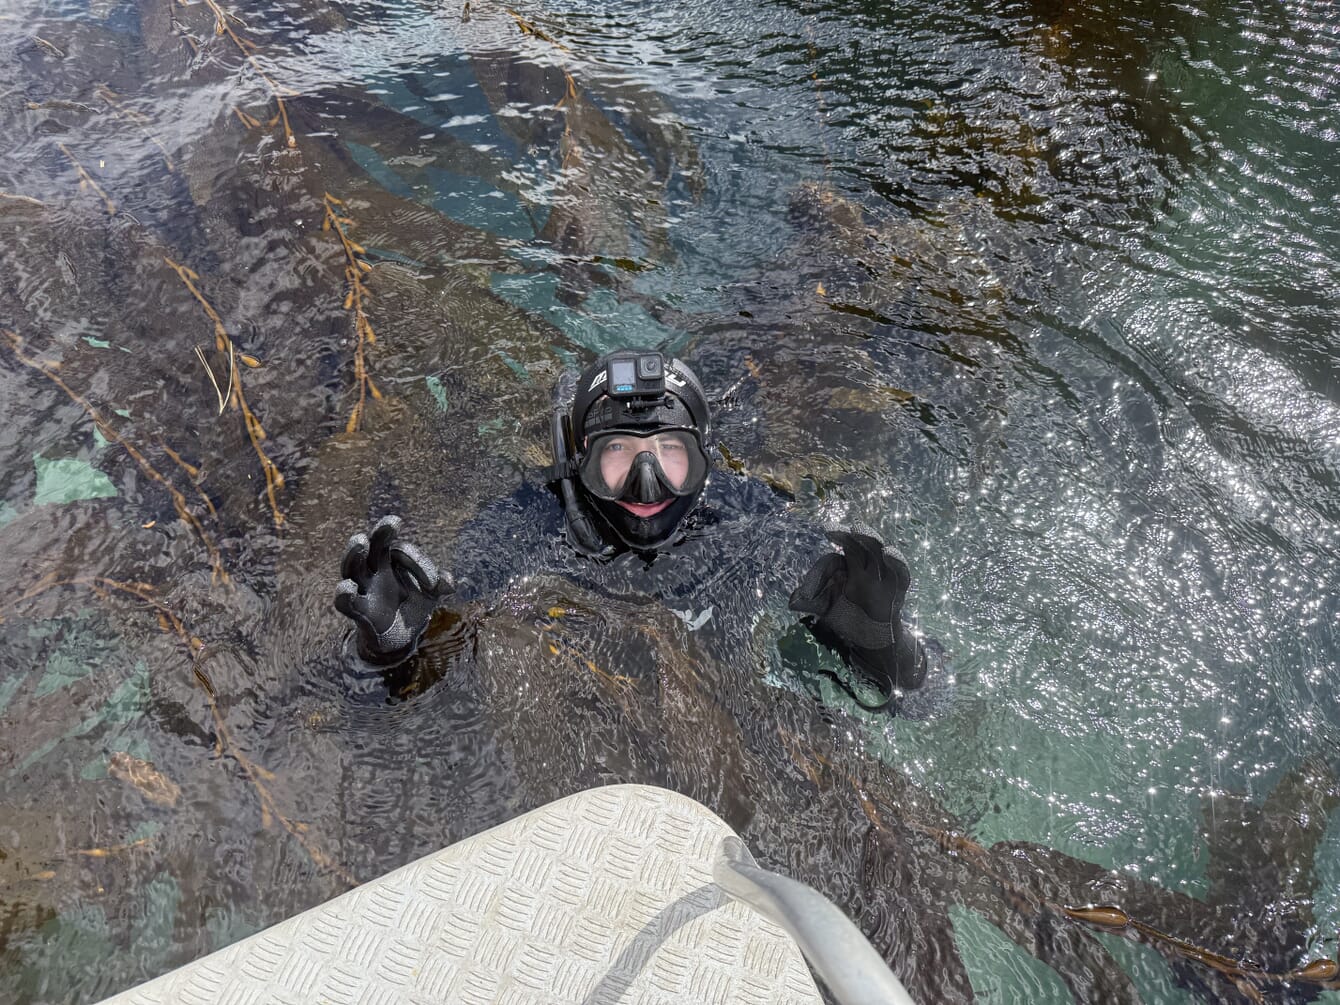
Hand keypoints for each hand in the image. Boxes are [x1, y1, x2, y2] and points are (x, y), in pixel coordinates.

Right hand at [334, 516, 450, 665]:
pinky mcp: (358, 611)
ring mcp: (363, 589)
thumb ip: (439, 585)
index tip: (433, 585)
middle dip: (381, 533)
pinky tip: (348, 587)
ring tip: (360, 541)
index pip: (401, 551)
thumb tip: (450, 584)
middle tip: (392, 522)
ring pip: (351, 567)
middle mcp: (374, 570)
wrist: (399, 640)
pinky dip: (344, 595)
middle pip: (372, 546)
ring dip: (354, 554)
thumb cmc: (412, 607)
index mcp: (390, 561)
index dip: (418, 564)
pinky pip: (345, 601)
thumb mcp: (430, 595)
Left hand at [789, 528, 926, 696]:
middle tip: (838, 528)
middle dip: (851, 534)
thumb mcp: (825, 609)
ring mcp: (880, 577)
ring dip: (870, 540)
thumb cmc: (847, 616)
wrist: (870, 639)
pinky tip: (889, 553)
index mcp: (846, 568)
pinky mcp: (896, 590)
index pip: (836, 557)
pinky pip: (900, 573)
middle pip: (859, 545)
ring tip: (859, 530)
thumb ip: (811, 602)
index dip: (826, 560)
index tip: (823, 538)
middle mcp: (864, 568)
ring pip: (878, 552)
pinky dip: (897, 562)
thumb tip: (792, 602)